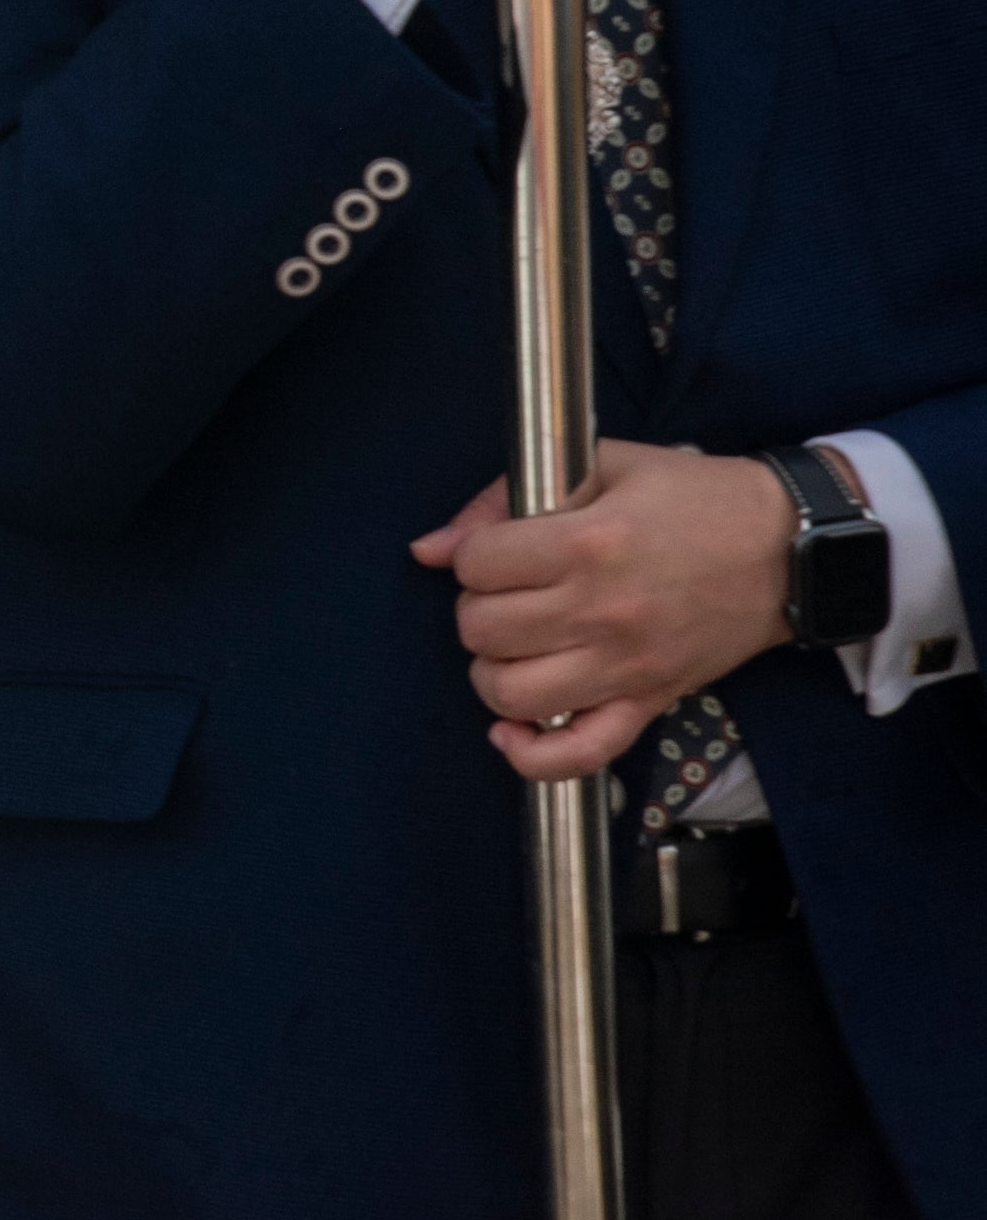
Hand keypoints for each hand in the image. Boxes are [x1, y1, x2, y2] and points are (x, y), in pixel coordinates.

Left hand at [412, 438, 796, 779]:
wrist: (790, 549)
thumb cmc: (695, 498)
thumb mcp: (601, 464)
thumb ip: (505, 498)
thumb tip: (429, 548)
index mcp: (588, 543)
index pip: (476, 564)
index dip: (473, 554)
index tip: (500, 549)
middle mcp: (602, 612)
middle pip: (482, 631)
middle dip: (478, 608)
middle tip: (509, 593)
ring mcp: (626, 667)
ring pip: (511, 694)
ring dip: (494, 670)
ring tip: (516, 645)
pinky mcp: (650, 703)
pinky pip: (577, 754)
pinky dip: (531, 755)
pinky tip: (511, 729)